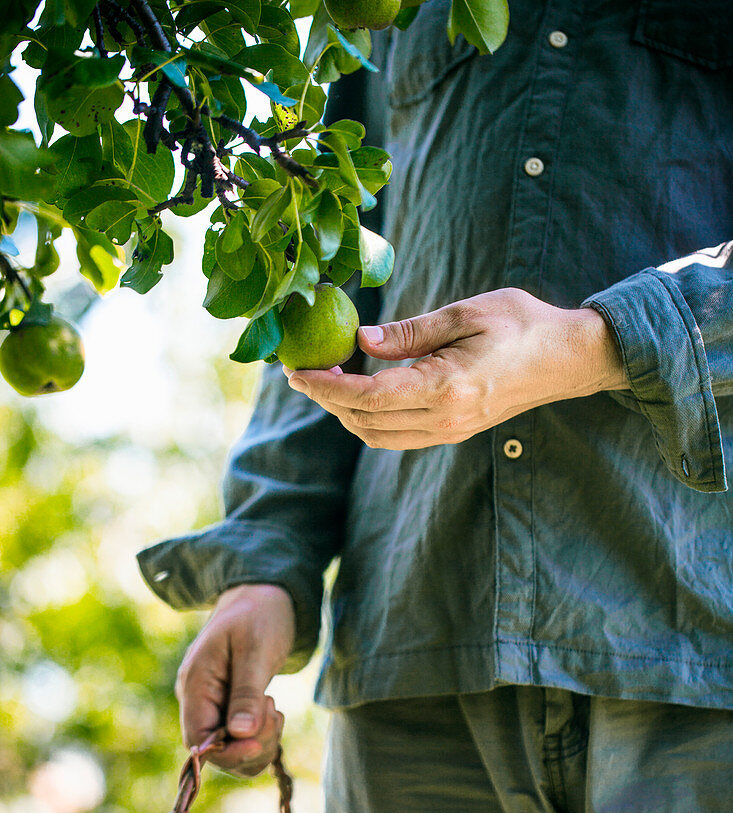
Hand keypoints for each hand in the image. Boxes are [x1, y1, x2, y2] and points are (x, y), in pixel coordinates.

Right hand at [175, 583, 295, 776]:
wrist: (264, 596)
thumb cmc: (259, 616)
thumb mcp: (256, 650)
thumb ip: (247, 692)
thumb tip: (240, 734)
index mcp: (195, 684)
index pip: (198, 739)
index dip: (228, 752)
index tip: (260, 743)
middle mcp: (197, 699)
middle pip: (216, 751)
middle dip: (250, 745)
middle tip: (274, 713)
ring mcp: (212, 705)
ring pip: (232, 750)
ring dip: (260, 742)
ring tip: (273, 709)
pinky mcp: (229, 707)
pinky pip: (241, 739)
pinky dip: (262, 736)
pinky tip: (271, 712)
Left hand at [284, 288, 626, 448]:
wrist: (566, 359)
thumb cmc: (521, 324)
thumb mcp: (464, 313)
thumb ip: (409, 332)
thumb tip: (360, 340)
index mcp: (446, 387)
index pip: (367, 396)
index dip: (324, 387)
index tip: (295, 371)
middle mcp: (444, 419)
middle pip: (364, 422)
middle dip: (326, 399)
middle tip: (304, 369)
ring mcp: (449, 432)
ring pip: (377, 436)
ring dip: (345, 413)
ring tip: (328, 378)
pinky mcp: (452, 433)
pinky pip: (396, 437)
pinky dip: (368, 419)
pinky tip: (361, 390)